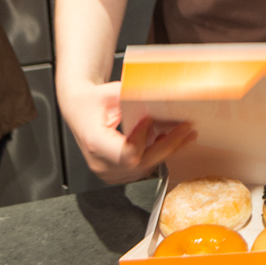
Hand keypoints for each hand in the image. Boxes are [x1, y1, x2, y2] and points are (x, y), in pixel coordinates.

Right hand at [59, 79, 195, 184]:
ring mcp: (109, 171)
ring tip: (185, 133)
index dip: (143, 140)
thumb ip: (135, 96)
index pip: (126, 153)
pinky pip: (143, 167)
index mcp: (95, 143)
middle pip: (141, 163)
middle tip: (186, 129)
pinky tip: (172, 140)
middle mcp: (101, 163)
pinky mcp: (117, 172)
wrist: (79, 109)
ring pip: (145, 167)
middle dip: (167, 145)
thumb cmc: (91, 101)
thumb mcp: (110, 92)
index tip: (151, 120)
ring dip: (167, 150)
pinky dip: (158, 153)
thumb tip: (163, 96)